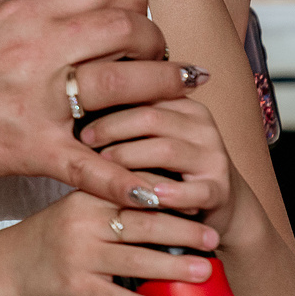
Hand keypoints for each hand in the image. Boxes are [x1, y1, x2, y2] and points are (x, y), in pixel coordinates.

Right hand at [0, 0, 203, 203]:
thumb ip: (28, 12)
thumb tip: (67, 0)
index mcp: (22, 11)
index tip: (137, 14)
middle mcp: (33, 46)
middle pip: (127, 27)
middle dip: (156, 43)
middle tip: (160, 61)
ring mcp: (33, 98)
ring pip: (124, 84)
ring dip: (160, 93)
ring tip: (169, 104)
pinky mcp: (26, 148)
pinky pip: (89, 164)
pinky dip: (125, 181)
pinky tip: (153, 190)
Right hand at [0, 191, 220, 295]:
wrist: (6, 268)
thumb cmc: (50, 237)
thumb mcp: (77, 209)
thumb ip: (112, 202)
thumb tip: (167, 201)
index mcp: (86, 197)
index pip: (134, 190)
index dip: (170, 194)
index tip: (201, 198)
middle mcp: (82, 222)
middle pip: (142, 224)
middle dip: (184, 231)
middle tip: (213, 236)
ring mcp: (78, 255)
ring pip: (136, 260)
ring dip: (175, 267)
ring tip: (205, 270)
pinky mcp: (75, 287)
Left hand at [76, 97, 235, 235]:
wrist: (216, 206)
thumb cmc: (166, 170)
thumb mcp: (148, 140)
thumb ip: (126, 122)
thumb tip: (75, 103)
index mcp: (183, 105)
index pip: (144, 89)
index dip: (107, 101)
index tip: (75, 114)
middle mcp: (202, 125)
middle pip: (151, 117)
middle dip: (113, 129)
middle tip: (84, 143)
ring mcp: (214, 156)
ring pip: (167, 149)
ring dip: (130, 159)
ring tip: (104, 168)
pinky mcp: (220, 190)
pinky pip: (193, 190)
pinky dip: (169, 194)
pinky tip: (146, 198)